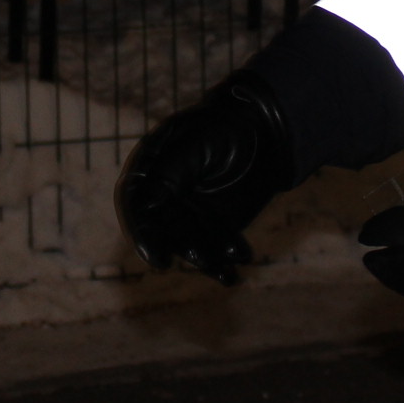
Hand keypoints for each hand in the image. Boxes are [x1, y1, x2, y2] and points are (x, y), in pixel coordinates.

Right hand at [116, 76, 294, 284]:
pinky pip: (214, 249)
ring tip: (229, 266)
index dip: (144, 236)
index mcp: (149, 170)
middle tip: (203, 259)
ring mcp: (188, 212)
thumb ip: (170, 172)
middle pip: (164, 231)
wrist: (266, 128)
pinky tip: (233, 275)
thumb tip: (147, 204)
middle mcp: (163, 196)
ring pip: (189, 244)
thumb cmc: (225, 127)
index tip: (158, 259)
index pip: (137, 207)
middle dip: (183, 248)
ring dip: (206, 259)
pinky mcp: (214, 225)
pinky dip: (223, 264)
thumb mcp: (195, 144)